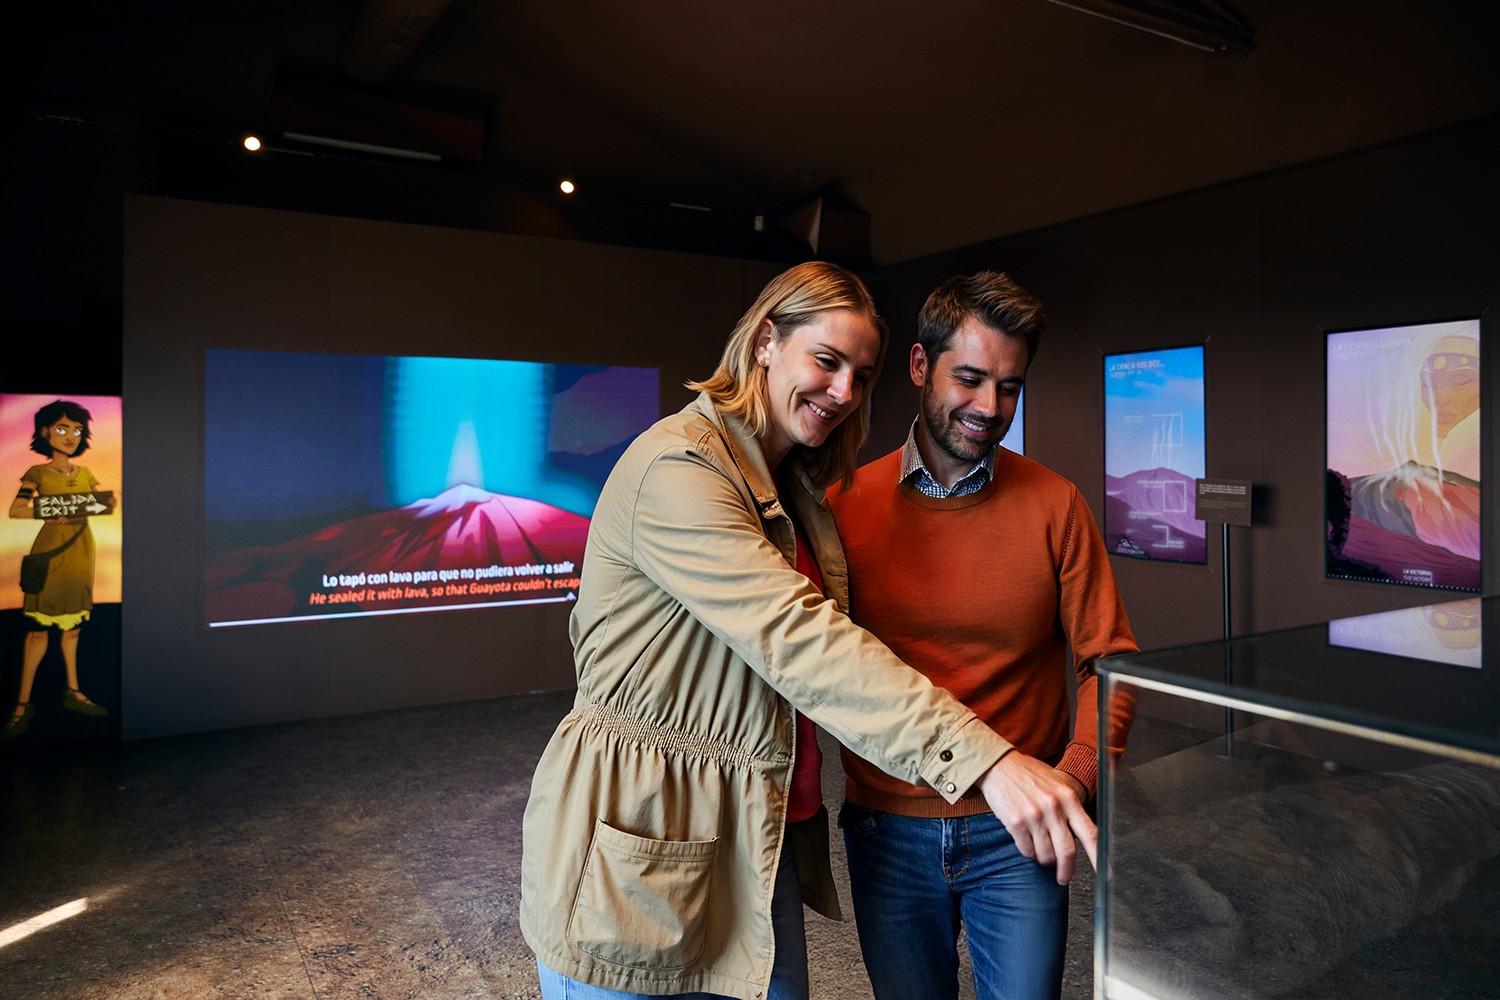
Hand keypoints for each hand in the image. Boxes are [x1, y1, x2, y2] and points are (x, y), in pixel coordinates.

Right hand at [977, 752, 1095, 884]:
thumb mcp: (1058, 785)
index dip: (1099, 858)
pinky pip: (1027, 851)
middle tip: (1063, 877)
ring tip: (1039, 848)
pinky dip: (1028, 851)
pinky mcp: (1016, 822)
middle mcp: (1054, 808)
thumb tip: (1085, 837)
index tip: (1106, 873)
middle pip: (1068, 852)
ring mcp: (1034, 816)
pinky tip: (1026, 840)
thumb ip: (1071, 808)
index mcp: (1069, 798)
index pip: (1091, 834)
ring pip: (1045, 855)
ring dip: (1043, 858)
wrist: (999, 765)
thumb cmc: (1030, 775)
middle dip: (1066, 871)